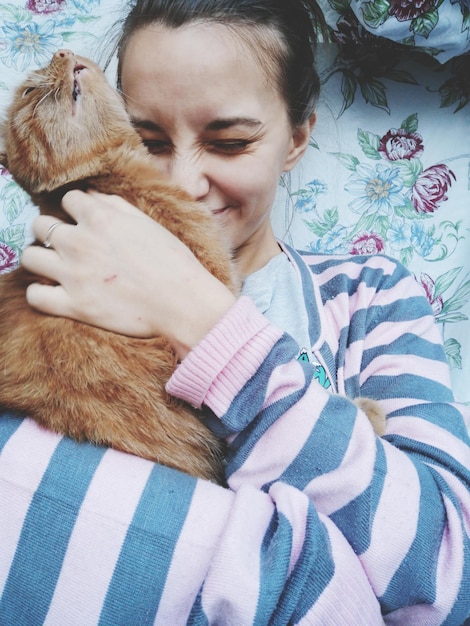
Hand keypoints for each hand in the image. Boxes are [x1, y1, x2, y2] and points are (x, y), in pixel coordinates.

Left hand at [21, 190, 235, 358]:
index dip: (74, 211)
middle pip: (40, 225)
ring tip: (55, 267)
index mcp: (100, 218)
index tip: (82, 223)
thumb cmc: (174, 263)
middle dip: (50, 232)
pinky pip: (35, 296)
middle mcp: (80, 242)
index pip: (68, 200)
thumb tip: (93, 197)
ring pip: (29, 256)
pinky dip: (40, 293)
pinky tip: (53, 292)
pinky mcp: (74, 305)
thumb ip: (117, 206)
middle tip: (66, 246)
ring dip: (40, 259)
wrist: (183, 304)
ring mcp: (73, 274)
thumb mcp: (149, 224)